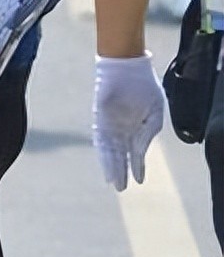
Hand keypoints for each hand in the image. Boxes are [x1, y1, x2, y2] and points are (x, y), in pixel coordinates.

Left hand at [92, 54, 164, 190]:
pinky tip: (106, 165)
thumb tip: (139, 153)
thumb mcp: (155, 114)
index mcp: (135, 127)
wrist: (128, 67)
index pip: (134, 151)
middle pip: (119, 154)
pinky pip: (100, 138)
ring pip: (110, 150)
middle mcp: (121, 128)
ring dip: (111, 166)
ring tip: (114, 183)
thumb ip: (147, 134)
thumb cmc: (144, 87)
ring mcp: (110, 123)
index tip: (139, 181)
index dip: (136, 166)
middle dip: (120, 171)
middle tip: (120, 188)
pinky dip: (103, 152)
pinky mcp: (100, 117)